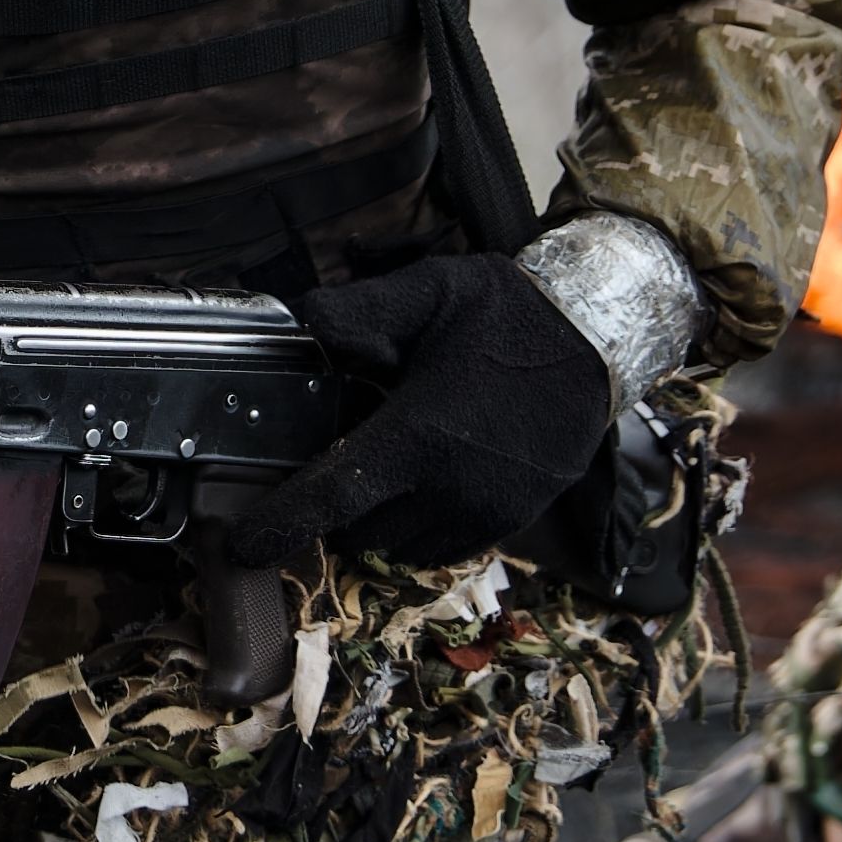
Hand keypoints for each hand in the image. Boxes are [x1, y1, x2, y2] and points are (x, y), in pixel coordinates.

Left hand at [203, 252, 609, 570]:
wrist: (600, 339)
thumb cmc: (510, 313)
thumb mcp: (431, 291)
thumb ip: (361, 311)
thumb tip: (303, 323)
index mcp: (419, 434)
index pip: (332, 497)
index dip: (280, 527)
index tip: (240, 549)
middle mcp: (450, 487)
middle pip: (360, 531)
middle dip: (335, 509)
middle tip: (339, 460)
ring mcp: (486, 511)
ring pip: (401, 548)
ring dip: (379, 523)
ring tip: (387, 469)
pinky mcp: (512, 520)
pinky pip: (445, 550)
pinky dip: (421, 531)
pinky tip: (426, 484)